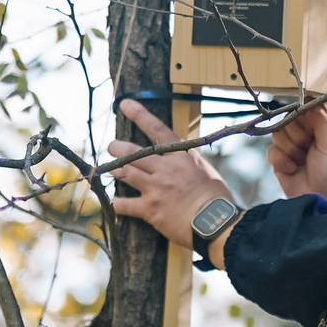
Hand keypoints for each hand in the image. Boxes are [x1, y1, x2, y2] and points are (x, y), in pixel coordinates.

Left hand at [108, 99, 228, 247]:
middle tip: (112, 147)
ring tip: (109, 169)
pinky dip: (116, 203)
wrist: (215, 222)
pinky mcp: (150, 209)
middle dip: (117, 147)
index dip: (140, 115)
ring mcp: (155, 188)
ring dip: (113, 169)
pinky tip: (112, 202)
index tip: (124, 104)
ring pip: (125, 172)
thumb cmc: (217, 198)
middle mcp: (165, 169)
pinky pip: (124, 204)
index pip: (158, 130)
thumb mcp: (206, 171)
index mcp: (182, 157)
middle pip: (132, 152)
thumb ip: (189, 164)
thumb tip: (182, 162)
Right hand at [269, 103, 326, 211]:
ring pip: (278, 133)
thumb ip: (320, 118)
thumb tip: (306, 99)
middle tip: (308, 149)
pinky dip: (281, 160)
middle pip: (289, 117)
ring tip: (302, 161)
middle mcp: (308, 134)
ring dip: (290, 148)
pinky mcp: (281, 161)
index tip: (305, 121)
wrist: (325, 201)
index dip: (303, 111)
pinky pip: (271, 150)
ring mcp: (293, 147)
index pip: (308, 105)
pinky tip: (293, 169)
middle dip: (297, 134)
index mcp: (325, 126)